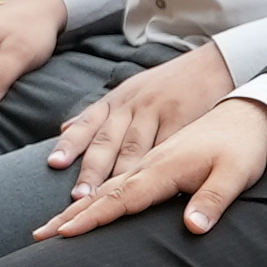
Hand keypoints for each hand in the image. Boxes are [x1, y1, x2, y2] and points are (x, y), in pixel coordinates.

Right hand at [32, 95, 266, 240]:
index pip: (123, 198)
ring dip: (73, 197)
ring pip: (101, 175)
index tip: (66, 233)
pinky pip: (108, 154)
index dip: (94, 217)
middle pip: (103, 190)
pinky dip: (85, 165)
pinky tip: (65, 168)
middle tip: (40, 234)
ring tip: (49, 219)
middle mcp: (148, 157)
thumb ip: (213, 201)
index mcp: (165, 167)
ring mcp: (145, 148)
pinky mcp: (148, 145)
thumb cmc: (243, 149)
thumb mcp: (237, 176)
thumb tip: (193, 228)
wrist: (248, 112)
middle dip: (71, 213)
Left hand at [46, 43, 234, 192]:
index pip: (87, 123)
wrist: (212, 64)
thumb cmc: (166, 85)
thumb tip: (63, 130)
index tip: (54, 164)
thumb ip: (98, 114)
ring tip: (104, 203)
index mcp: (116, 101)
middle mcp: (131, 105)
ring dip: (116, 175)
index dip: (70, 143)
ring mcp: (157, 112)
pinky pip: (166, 146)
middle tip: (77, 197)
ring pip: (133, 146)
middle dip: (90, 170)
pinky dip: (155, 166)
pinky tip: (147, 188)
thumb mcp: (128, 91)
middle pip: (106, 140)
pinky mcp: (182, 119)